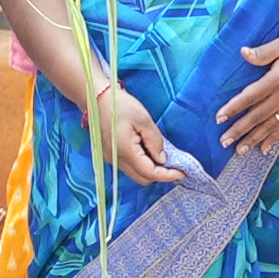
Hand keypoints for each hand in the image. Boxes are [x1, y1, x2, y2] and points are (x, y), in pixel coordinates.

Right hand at [78, 78, 200, 188]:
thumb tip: (163, 159)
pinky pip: (129, 166)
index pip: (150, 173)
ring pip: (135, 173)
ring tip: (161, 154)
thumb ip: (155, 141)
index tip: (182, 172)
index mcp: (126, 152)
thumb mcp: (143, 119)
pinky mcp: (110, 154)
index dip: (168, 175)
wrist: (96, 98)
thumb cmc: (120, 106)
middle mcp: (117, 160)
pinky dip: (142, 163)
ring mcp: (112, 158)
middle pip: (143, 178)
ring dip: (150, 169)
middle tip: (174, 163)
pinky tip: (148, 150)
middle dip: (160, 174)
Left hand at [222, 18, 278, 159]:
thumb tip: (243, 52)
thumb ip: (264, 52)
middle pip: (257, 116)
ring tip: (239, 150)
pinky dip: (273, 139)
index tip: (219, 118)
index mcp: (277, 80)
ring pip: (269, 126)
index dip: (234, 107)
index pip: (251, 96)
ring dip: (254, 139)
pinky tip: (264, 150)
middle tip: (224, 142)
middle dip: (240, 130)